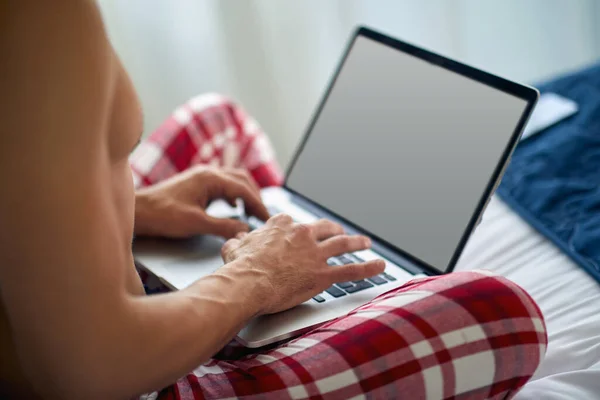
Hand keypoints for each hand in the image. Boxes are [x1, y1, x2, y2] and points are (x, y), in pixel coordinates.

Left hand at [134, 166, 269, 237]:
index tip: (267, 218)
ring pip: (233, 180)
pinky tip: (234, 206)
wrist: (138, 211)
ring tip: (253, 212)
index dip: (258, 204)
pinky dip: (234, 194)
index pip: (243, 189)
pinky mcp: (196, 183)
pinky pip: (223, 184)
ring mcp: (202, 176)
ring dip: (245, 194)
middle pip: (242, 180)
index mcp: (210, 178)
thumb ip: (223, 226)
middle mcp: (208, 172)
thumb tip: (246, 230)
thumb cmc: (163, 215)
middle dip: (255, 197)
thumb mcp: (196, 223)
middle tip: (263, 216)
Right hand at [219, 215, 385, 314]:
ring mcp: (315, 253)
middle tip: (340, 233)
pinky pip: (352, 270)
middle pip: (325, 228)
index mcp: (282, 226)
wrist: (248, 282)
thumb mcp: (234, 247)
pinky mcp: (323, 274)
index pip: (295, 223)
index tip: (302, 234)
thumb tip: (236, 240)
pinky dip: (369, 268)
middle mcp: (302, 234)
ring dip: (357, 243)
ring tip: (366, 242)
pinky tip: (380, 266)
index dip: (300, 230)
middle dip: (335, 230)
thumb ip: (239, 241)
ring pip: (342, 244)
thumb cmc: (240, 266)